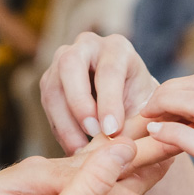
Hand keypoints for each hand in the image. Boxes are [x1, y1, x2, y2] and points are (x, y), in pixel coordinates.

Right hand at [40, 32, 160, 153]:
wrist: (127, 98)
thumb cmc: (139, 101)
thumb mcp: (146, 106)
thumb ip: (136, 119)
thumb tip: (118, 138)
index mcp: (117, 48)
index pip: (108, 70)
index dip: (109, 102)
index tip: (112, 131)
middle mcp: (86, 46)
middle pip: (70, 64)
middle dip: (79, 102)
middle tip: (92, 132)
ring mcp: (62, 60)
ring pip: (53, 86)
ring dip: (65, 120)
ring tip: (81, 148)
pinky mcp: (50, 79)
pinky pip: (47, 103)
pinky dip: (59, 127)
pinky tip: (73, 146)